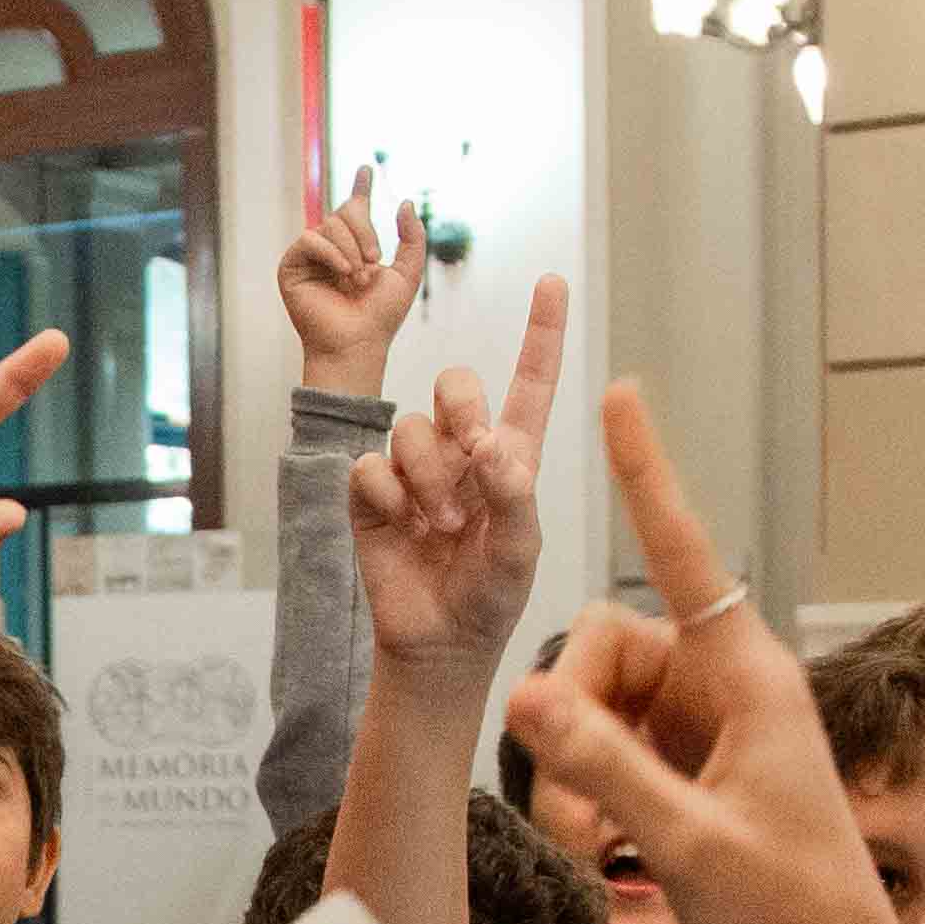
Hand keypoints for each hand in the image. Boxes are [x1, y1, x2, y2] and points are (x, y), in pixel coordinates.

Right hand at [276, 162, 426, 398]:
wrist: (358, 343)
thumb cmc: (380, 316)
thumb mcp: (407, 274)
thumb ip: (412, 237)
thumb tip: (406, 202)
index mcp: (356, 248)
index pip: (356, 210)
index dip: (361, 188)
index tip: (367, 168)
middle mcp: (332, 249)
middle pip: (345, 211)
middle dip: (365, 231)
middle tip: (375, 261)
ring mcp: (310, 257)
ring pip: (329, 224)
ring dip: (352, 249)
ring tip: (359, 279)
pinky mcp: (291, 267)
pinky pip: (310, 239)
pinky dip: (331, 253)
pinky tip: (344, 273)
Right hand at [345, 274, 565, 670]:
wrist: (438, 642)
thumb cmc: (491, 595)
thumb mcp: (520, 549)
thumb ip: (512, 494)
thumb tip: (489, 446)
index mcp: (512, 455)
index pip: (531, 382)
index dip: (542, 331)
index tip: (554, 280)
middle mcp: (463, 451)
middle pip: (456, 383)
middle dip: (462, 410)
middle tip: (473, 457)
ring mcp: (415, 469)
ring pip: (411, 427)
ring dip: (429, 477)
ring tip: (441, 526)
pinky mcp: (371, 493)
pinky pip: (371, 464)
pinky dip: (386, 494)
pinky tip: (401, 525)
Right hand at [495, 376, 924, 923]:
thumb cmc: (790, 916)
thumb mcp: (688, 842)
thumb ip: (603, 768)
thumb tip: (524, 695)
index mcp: (748, 679)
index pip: (682, 553)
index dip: (647, 474)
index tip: (623, 396)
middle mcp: (729, 687)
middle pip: (605, 648)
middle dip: (568, 720)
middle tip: (569, 816)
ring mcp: (710, 728)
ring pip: (599, 705)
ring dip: (578, 771)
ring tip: (597, 847)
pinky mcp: (696, 767)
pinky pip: (614, 748)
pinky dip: (596, 794)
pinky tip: (611, 850)